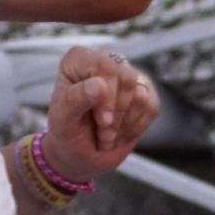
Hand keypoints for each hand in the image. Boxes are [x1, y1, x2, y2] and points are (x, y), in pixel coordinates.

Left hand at [41, 46, 160, 186]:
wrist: (81, 154)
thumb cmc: (66, 134)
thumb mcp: (62, 121)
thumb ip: (75, 100)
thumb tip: (100, 84)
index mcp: (79, 60)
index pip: (105, 66)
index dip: (108, 96)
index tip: (101, 121)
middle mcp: (105, 62)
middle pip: (127, 78)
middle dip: (118, 113)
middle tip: (103, 133)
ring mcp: (127, 77)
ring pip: (141, 94)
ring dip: (125, 124)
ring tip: (108, 135)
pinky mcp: (145, 93)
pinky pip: (152, 107)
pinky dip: (136, 128)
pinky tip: (120, 134)